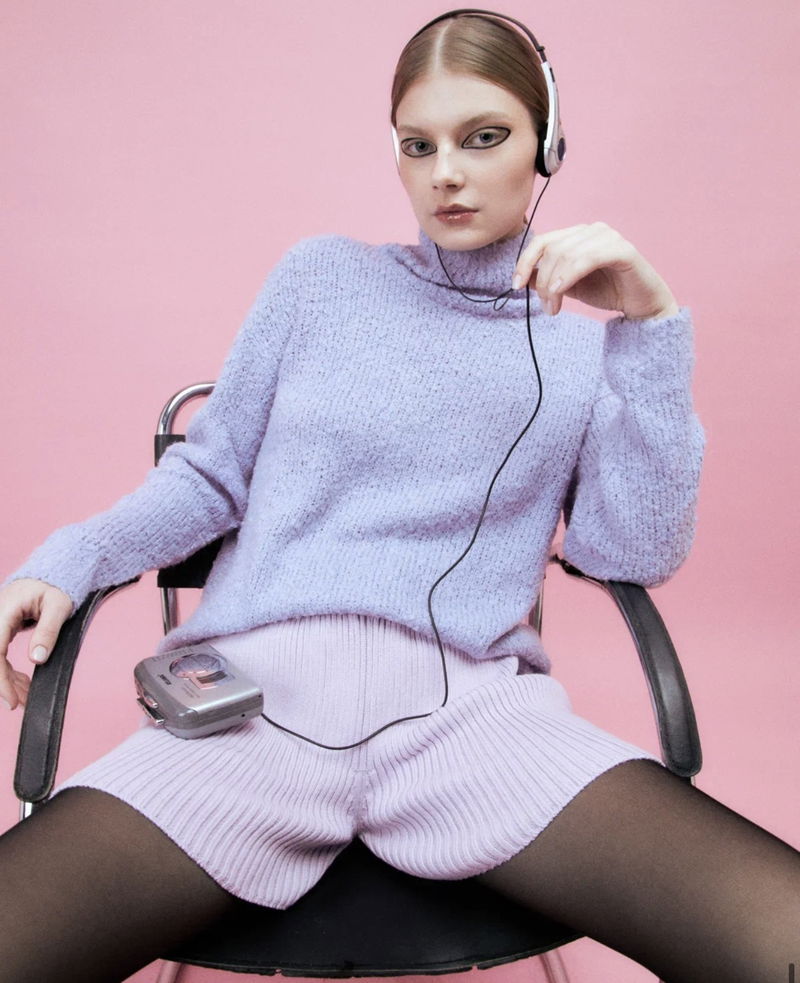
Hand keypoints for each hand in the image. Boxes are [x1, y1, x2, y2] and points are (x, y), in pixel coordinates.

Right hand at [0, 578, 72, 709]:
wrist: (51, 573)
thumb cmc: (56, 586)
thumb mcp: (59, 606)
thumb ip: (48, 631)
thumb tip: (37, 659)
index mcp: (3, 611)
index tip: (11, 699)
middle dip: (3, 684)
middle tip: (20, 703)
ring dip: (6, 680)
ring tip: (25, 696)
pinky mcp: (0, 630)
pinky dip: (8, 672)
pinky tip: (22, 684)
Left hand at [512, 221, 679, 319]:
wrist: (641, 306)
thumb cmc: (608, 292)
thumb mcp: (569, 286)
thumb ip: (548, 278)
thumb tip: (524, 277)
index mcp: (578, 235)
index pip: (542, 240)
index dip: (524, 261)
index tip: (516, 285)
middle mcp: (592, 230)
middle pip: (551, 249)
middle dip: (542, 281)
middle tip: (546, 307)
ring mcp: (608, 237)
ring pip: (566, 254)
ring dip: (554, 285)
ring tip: (554, 308)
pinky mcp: (623, 250)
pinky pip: (587, 258)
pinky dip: (569, 275)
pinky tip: (560, 291)